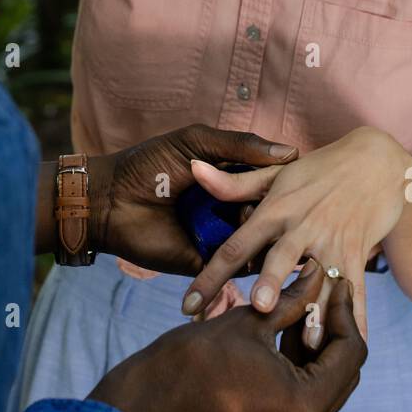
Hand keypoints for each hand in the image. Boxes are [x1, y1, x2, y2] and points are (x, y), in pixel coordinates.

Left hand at [87, 124, 297, 274]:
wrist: (110, 199)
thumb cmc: (148, 164)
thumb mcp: (195, 143)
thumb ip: (238, 145)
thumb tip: (290, 151)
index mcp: (229, 178)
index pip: (270, 182)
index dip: (286, 182)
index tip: (301, 179)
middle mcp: (228, 208)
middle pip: (269, 214)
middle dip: (276, 211)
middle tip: (270, 204)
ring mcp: (219, 237)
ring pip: (258, 242)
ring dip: (264, 236)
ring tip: (256, 224)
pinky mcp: (206, 263)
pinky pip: (235, 267)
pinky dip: (249, 262)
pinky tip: (260, 252)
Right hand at [88, 263, 366, 411]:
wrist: (145, 404)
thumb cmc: (193, 360)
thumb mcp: (249, 320)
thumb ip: (292, 298)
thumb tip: (318, 272)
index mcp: (306, 405)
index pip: (350, 352)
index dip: (344, 311)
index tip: (334, 279)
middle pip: (341, 372)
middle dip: (332, 329)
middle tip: (322, 289)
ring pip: (321, 384)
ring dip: (314, 346)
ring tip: (299, 304)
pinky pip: (299, 398)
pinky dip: (296, 365)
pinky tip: (282, 330)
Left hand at [179, 127, 411, 342]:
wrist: (376, 163)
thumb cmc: (319, 169)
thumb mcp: (276, 172)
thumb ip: (234, 182)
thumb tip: (194, 168)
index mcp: (276, 209)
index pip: (236, 245)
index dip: (210, 275)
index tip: (189, 305)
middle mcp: (303, 227)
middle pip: (282, 259)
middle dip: (272, 284)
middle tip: (259, 308)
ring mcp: (333, 243)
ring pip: (321, 281)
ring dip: (315, 312)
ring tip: (307, 345)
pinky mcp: (358, 255)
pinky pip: (356, 291)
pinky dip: (356, 318)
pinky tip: (354, 345)